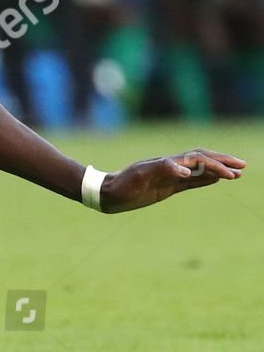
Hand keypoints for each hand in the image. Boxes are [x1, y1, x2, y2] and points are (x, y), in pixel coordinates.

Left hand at [100, 149, 245, 213]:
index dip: (216, 165)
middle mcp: (172, 167)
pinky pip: (192, 181)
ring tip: (236, 173)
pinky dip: (206, 178)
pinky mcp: (168, 186)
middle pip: (203, 160)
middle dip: (223, 161)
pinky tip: (215, 179)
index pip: (198, 160)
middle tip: (242, 166)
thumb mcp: (141, 175)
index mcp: (169, 163)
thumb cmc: (124, 184)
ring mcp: (171, 176)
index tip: (232, 174)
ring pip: (200, 170)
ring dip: (218, 170)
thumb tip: (185, 169)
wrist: (110, 192)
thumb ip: (161, 169)